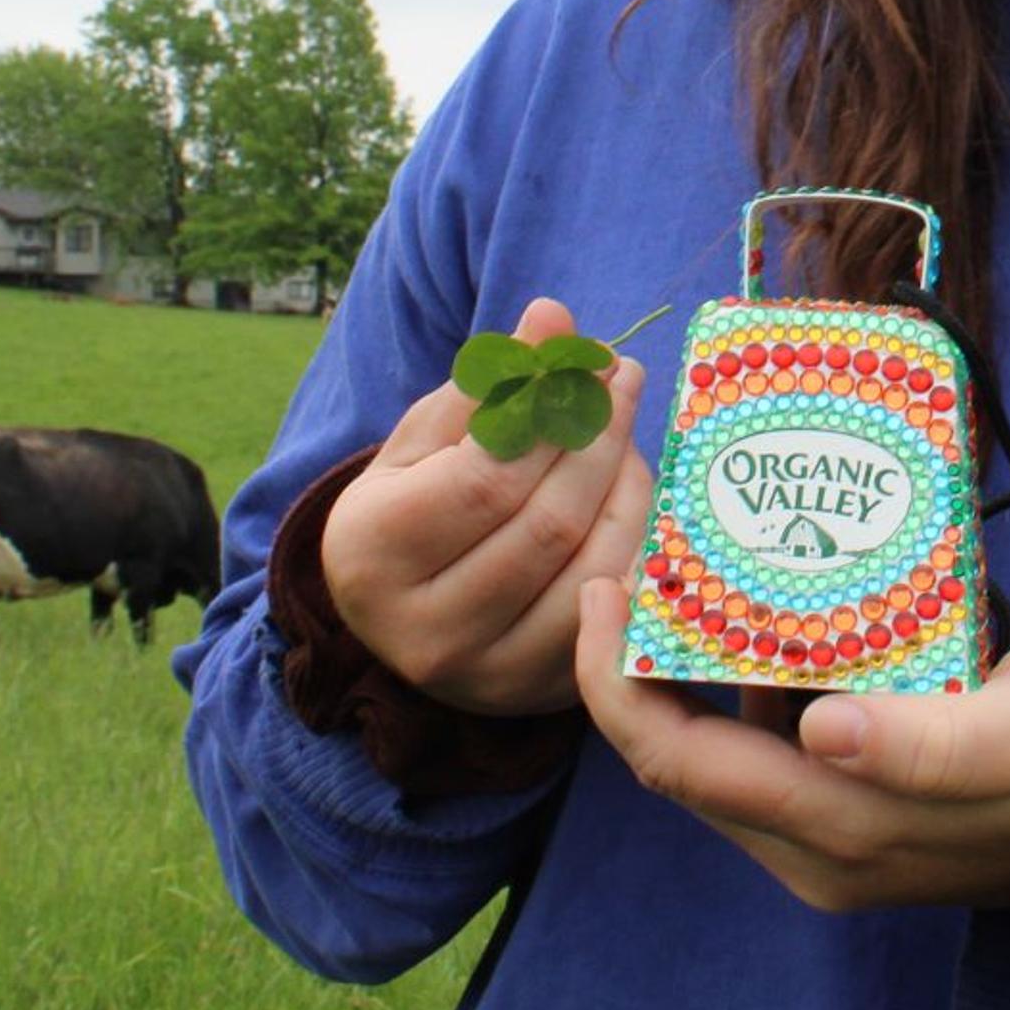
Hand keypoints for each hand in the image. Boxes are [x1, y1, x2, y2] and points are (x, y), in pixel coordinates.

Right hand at [321, 298, 652, 717]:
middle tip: (626, 381)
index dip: (555, 414)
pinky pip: (613, 612)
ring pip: (590, 567)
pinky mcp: (540, 695)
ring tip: (626, 435)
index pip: (487, 478)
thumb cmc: (414, 504)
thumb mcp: (427, 439)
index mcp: (374, 553)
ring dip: (628, 488)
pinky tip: (632, 495)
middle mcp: (424, 630)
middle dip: (600, 442)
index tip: (598, 361)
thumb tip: (552, 313)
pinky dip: (635, 543)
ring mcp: (486, 675)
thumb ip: (487, 381)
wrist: (402, 613)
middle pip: (546, 524)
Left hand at [572, 577, 1009, 911]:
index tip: (604, 585)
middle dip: (631, 663)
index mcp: (839, 836)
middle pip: (677, 757)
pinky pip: (762, 744)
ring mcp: (832, 835)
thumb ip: (930, 747)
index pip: (678, 764)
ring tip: (682, 561)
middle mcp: (815, 849)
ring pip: (716, 749)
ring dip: (680, 668)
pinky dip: (736, 677)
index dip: (615, 682)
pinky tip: (754, 603)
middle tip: (633, 552)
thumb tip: (821, 731)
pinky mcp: (856, 806)